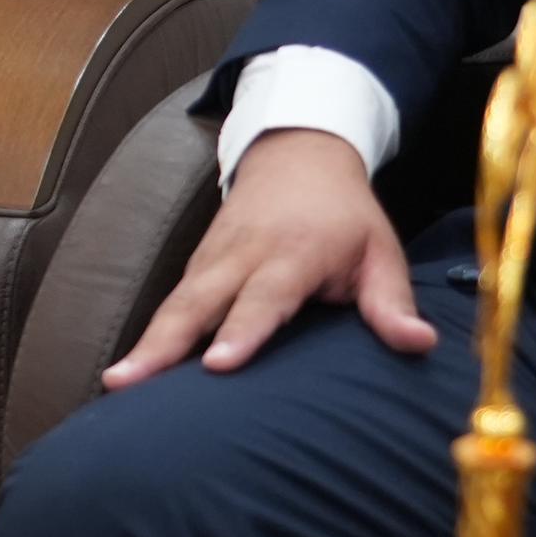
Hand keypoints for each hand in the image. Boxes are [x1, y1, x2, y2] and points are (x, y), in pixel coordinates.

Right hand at [106, 129, 433, 386]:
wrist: (298, 152)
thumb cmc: (344, 214)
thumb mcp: (379, 250)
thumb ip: (390, 301)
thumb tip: (419, 345)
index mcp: (294, 252)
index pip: (265, 297)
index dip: (242, 330)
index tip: (218, 364)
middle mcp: (244, 254)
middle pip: (198, 303)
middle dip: (163, 344)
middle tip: (128, 383)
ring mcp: (213, 257)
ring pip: (174, 304)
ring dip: (145, 344)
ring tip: (115, 384)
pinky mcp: (197, 265)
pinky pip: (171, 303)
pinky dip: (149, 335)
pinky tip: (130, 372)